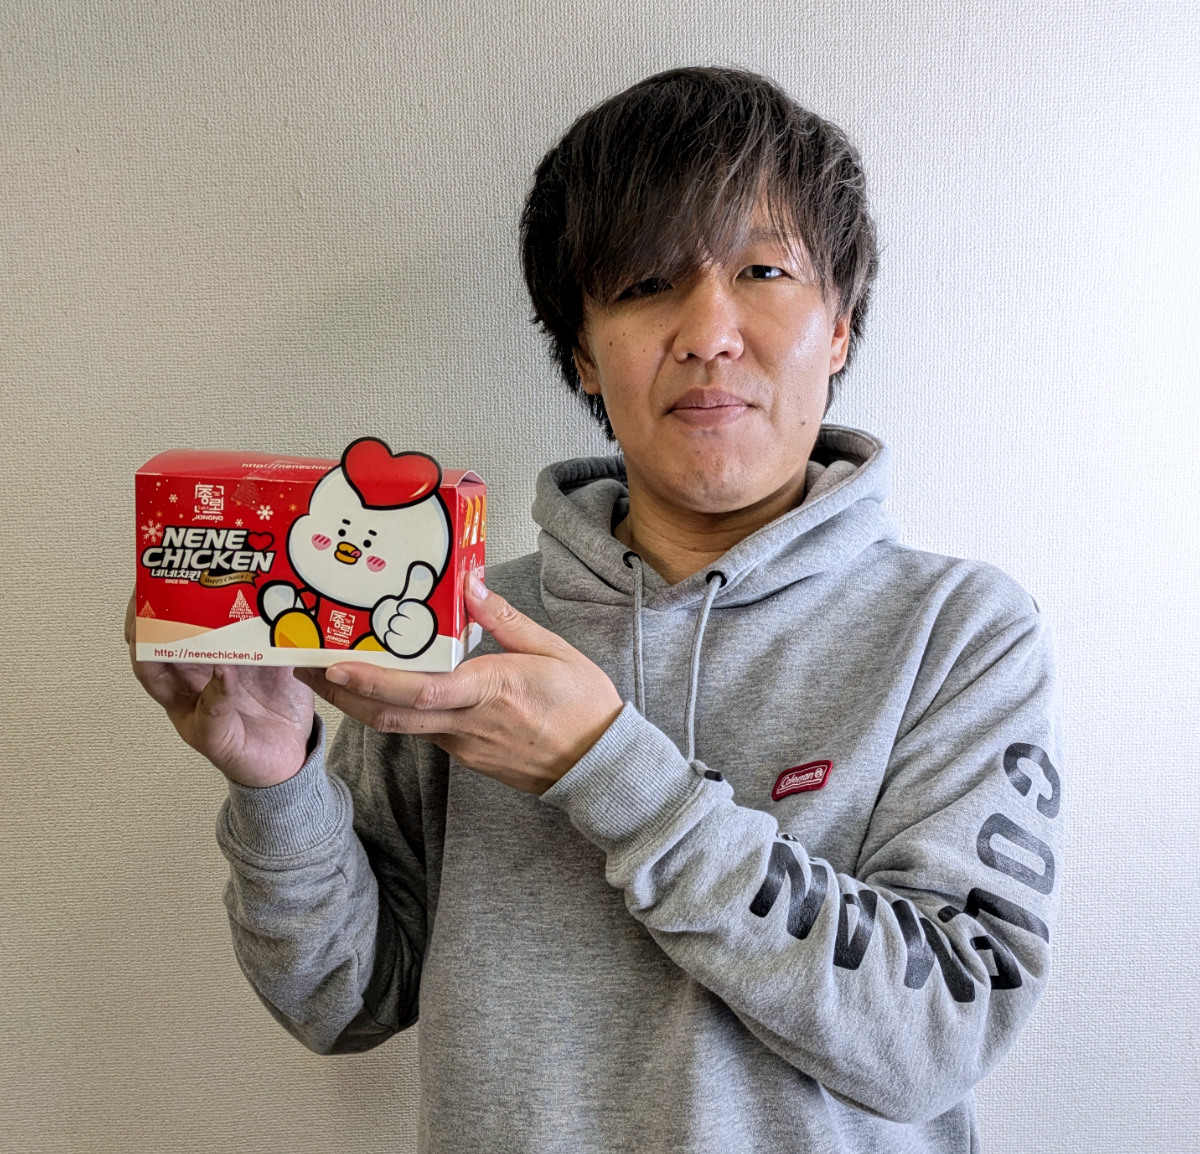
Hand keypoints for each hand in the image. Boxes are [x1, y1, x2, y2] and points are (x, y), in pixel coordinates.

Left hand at [126, 593, 314, 787]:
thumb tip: (222, 669)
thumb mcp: (218, 741)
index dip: (140, 630)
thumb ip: (215, 709)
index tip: (140, 605)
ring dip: (225, 600)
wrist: (287, 763)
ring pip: (223, 622)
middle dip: (180, 599)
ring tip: (230, 575)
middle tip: (186, 572)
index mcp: (180, 690)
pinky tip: (276, 597)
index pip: (148, 655)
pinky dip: (271, 616)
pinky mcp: (271, 659)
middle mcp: (204, 668)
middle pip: (184, 627)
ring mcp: (238, 660)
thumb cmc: (240, 756)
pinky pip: (267, 632)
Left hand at [296, 575, 623, 793]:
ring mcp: (464, 745)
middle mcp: (469, 724)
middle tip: (306, 668)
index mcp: (491, 691)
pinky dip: (393, 713)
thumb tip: (470, 585)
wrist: (601, 765)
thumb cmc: (583, 705)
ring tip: (329, 676)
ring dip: (360, 705)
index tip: (337, 665)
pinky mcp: (467, 757)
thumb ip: (505, 620)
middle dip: (344, 695)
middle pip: (391, 716)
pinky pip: (422, 733)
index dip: (374, 682)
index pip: (422, 691)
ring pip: (400, 727)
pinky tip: (381, 693)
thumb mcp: (553, 650)